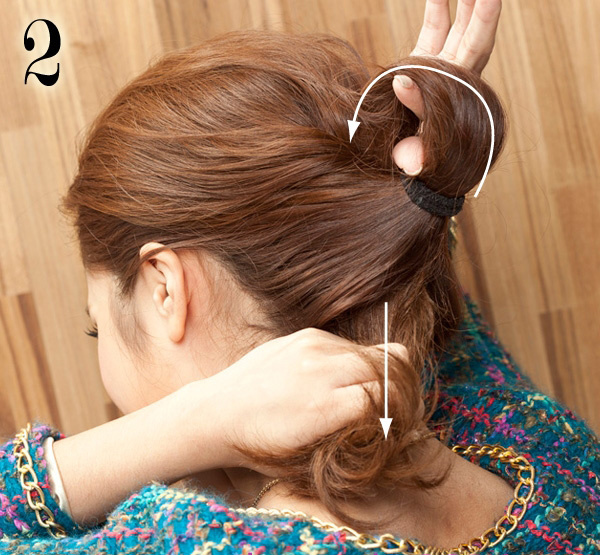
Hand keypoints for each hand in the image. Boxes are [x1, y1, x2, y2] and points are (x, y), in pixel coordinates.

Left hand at [201, 328, 409, 471]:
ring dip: (375, 371)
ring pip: (370, 351)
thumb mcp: (310, 454)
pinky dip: (350, 361)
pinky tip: (335, 377)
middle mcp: (319, 371)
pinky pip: (345, 345)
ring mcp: (311, 347)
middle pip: (387, 366)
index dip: (399, 409)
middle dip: (396, 386)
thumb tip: (391, 413)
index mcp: (322, 408)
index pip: (388, 395)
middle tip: (391, 403)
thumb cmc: (263, 443)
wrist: (219, 410)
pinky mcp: (305, 335)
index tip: (397, 421)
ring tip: (363, 390)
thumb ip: (354, 432)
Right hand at [392, 0, 501, 175]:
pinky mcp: (424, 66)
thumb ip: (416, 115)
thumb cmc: (422, 163)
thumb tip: (404, 81)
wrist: (415, 171)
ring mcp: (440, 69)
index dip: (482, 25)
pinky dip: (437, 11)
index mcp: (457, 95)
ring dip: (465, 3)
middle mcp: (454, 78)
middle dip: (481, 8)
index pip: (471, 57)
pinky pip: (434, 32)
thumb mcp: (417, 148)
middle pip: (476, 35)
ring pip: (459, 28)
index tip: (485, 1)